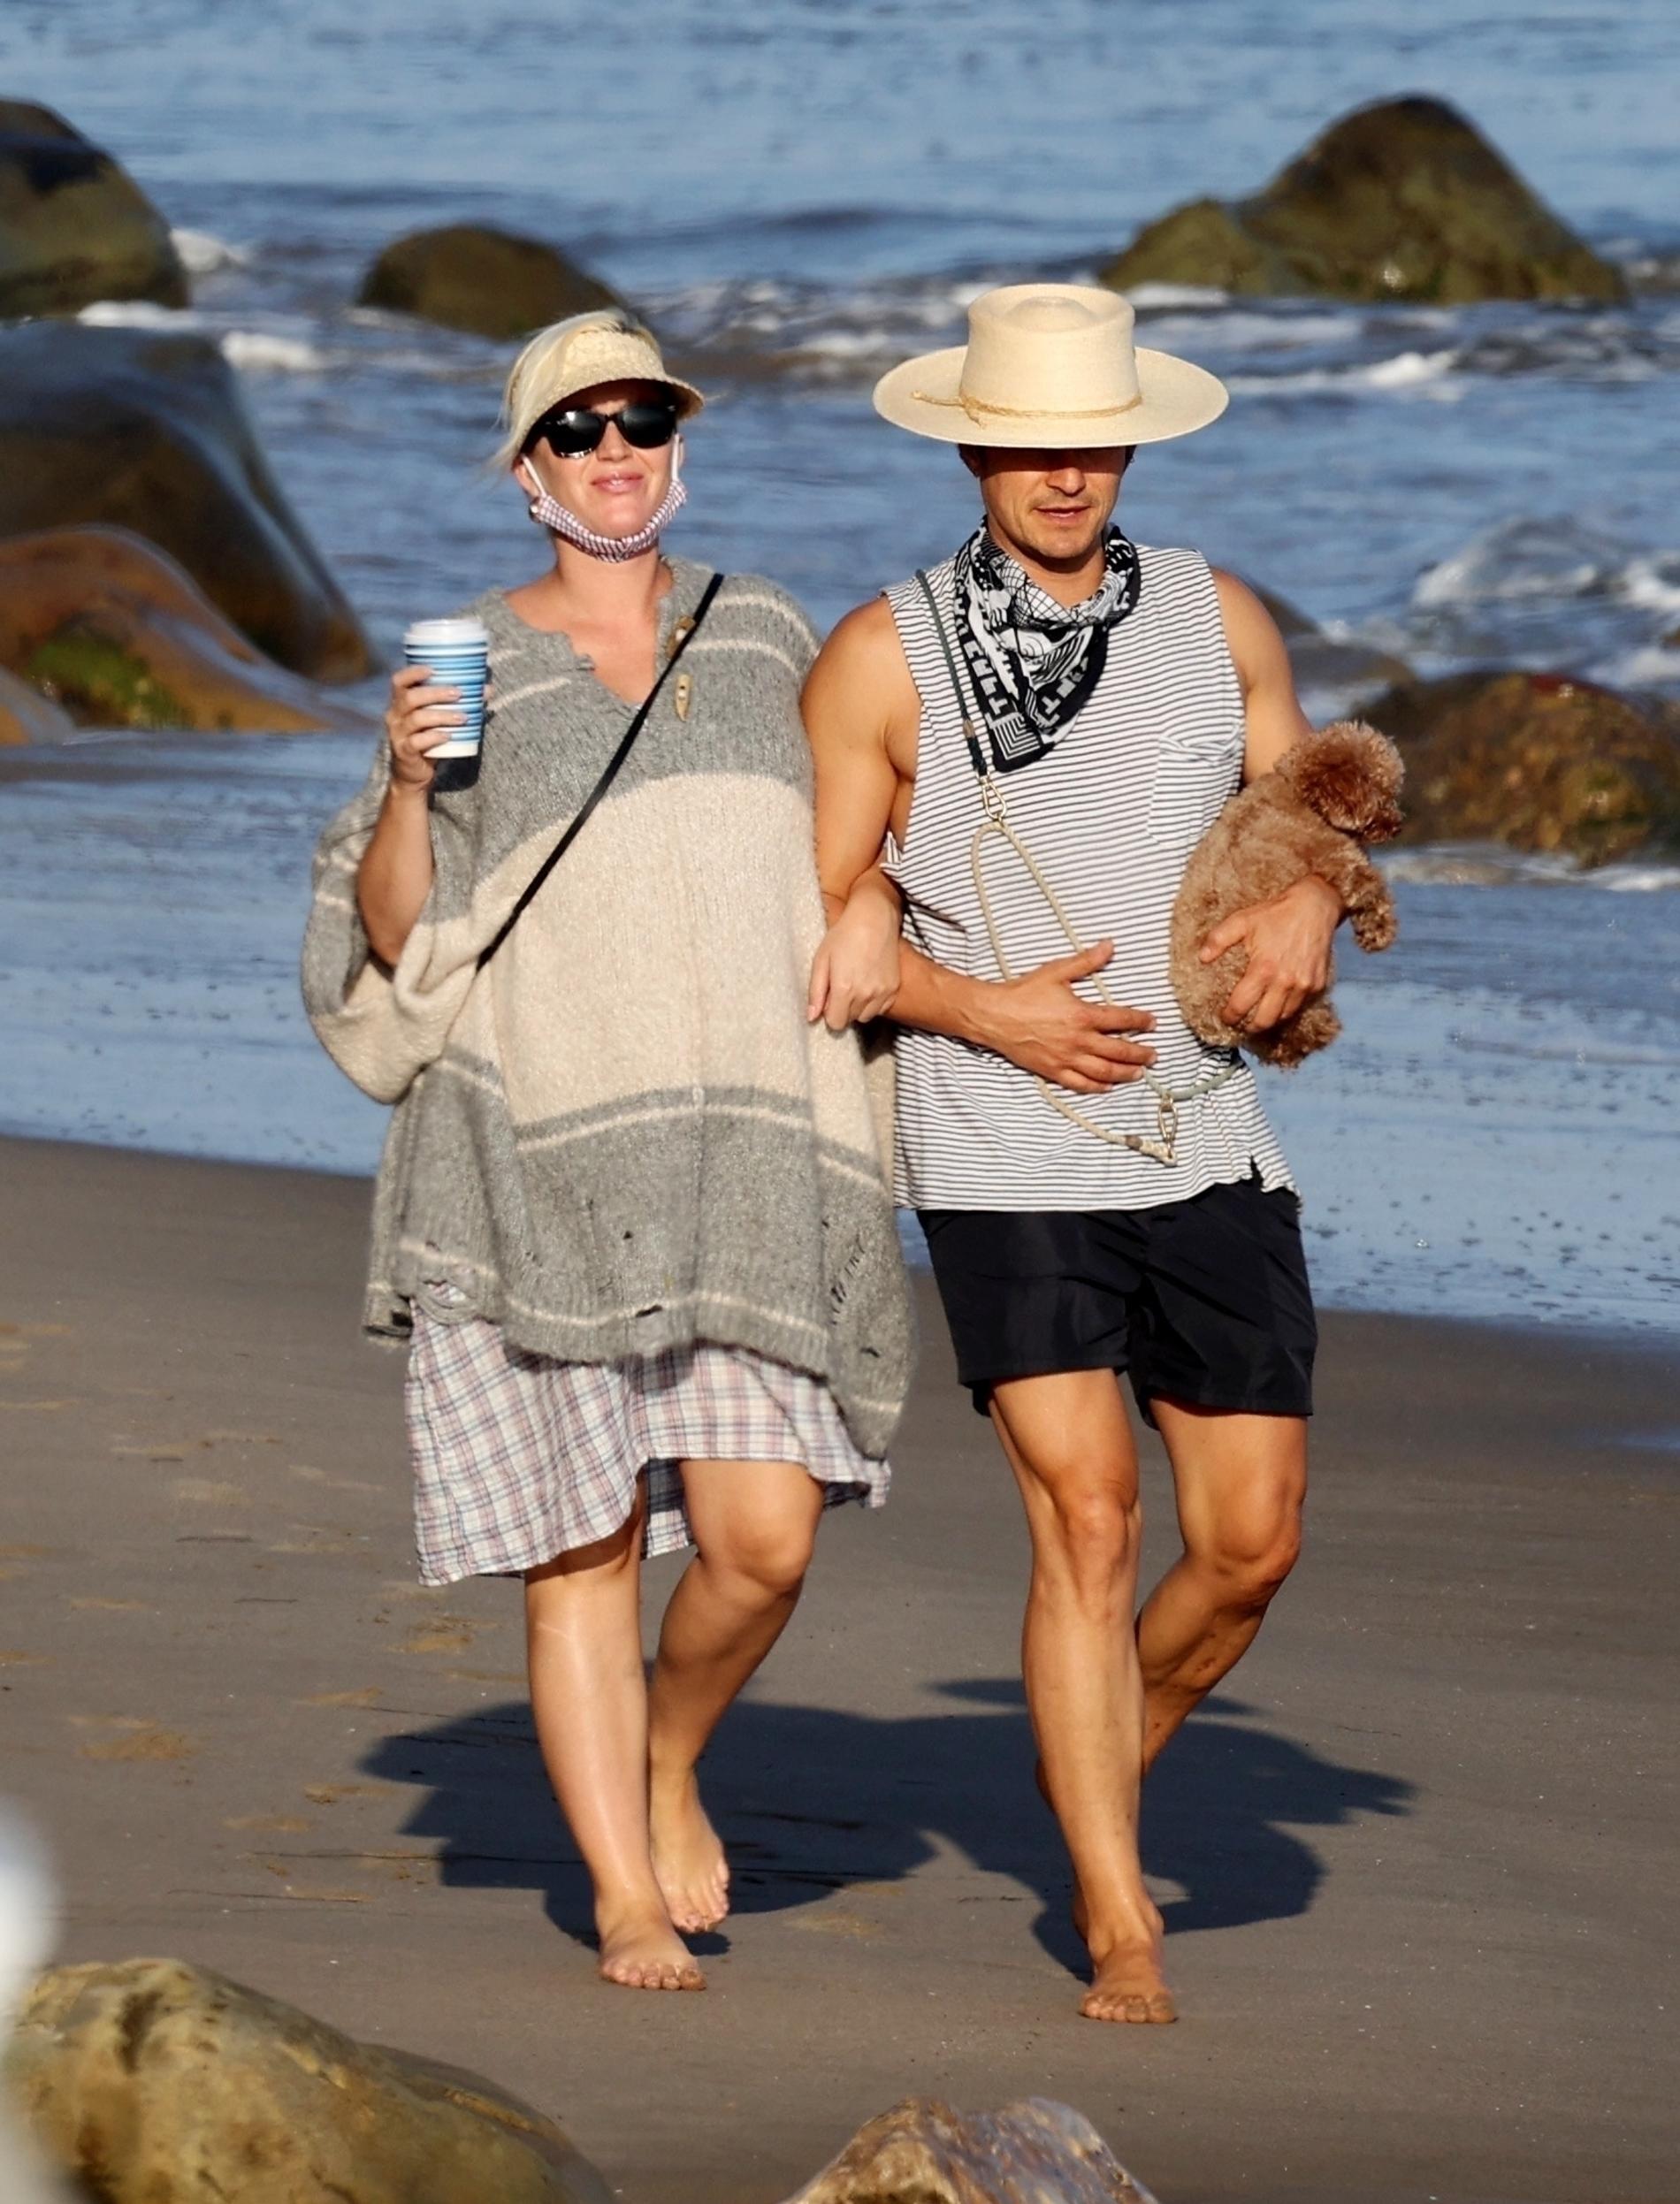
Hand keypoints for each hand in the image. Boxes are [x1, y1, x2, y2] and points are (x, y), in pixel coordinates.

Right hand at [385, 663, 463, 792]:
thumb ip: (457, 703)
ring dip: (441, 715)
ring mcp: (397, 734)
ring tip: (462, 717)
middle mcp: (394, 715)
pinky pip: (417, 741)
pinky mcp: (404, 751)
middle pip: (410, 697)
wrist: (412, 773)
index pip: (399, 681)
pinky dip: (434, 737)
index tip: (433, 669)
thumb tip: (487, 689)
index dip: (413, 673)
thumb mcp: (439, 719)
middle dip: (436, 693)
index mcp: (400, 702)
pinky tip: (448, 736)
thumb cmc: (427, 739)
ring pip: (416, 719)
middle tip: (459, 694)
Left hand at [808, 891, 901, 1030]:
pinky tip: (869, 983)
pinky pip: (881, 1008)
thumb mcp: (821, 959)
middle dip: (843, 1008)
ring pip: (866, 1016)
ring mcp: (882, 992)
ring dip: (858, 1007)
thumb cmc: (844, 935)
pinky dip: (874, 1002)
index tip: (829, 999)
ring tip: (855, 984)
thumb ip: (816, 991)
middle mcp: (865, 994)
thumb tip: (811, 1017)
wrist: (874, 918)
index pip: (836, 1023)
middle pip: (850, 1020)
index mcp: (844, 989)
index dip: (829, 1013)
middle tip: (841, 985)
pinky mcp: (894, 987)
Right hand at [973, 940, 1155, 1091]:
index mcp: (1083, 1014)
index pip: (1122, 1019)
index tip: (1153, 1023)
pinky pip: (1080, 1084)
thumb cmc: (1023, 993)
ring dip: (1125, 1073)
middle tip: (1154, 1055)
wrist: (994, 1015)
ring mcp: (1066, 1058)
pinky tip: (1108, 1087)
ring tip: (1139, 1073)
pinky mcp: (1053, 1070)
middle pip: (1119, 1050)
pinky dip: (1097, 1088)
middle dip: (1141, 1053)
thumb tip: (1110, 946)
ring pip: (1104, 1071)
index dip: (1141, 1021)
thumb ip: (1086, 961)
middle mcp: (1078, 1040)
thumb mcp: (1057, 972)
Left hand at [1201, 875, 1340, 1031]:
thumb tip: (1202, 957)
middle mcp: (1285, 982)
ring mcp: (1304, 985)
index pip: (1242, 1005)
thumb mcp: (1243, 920)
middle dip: (1250, 1027)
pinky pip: (1300, 1007)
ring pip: (1284, 1017)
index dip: (1230, 1016)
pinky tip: (1278, 1006)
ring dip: (1270, 1021)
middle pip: (1264, 1020)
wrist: (1315, 906)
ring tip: (1258, 1018)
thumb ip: (1219, 938)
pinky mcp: (1318, 984)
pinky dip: (1287, 1010)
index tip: (1225, 1018)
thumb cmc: (1278, 913)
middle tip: (1241, 1025)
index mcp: (1264, 969)